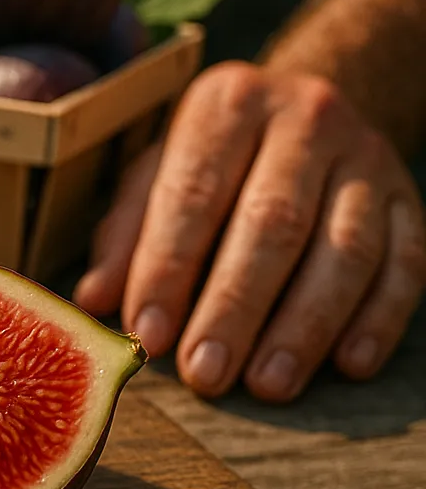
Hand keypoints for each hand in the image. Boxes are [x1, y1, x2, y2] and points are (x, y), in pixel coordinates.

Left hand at [74, 61, 425, 402]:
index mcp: (228, 103)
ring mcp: (367, 157)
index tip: (149, 336)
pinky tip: (347, 365)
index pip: (193, 193)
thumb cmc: (212, 158)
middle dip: (235, 307)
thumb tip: (94, 301)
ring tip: (268, 384)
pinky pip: (405, 263)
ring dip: (306, 325)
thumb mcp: (155, 175)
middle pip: (272, 223)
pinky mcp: (411, 198)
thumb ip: (125, 235)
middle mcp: (305, 117)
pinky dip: (378, 319)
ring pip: (344, 248)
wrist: (308, 107)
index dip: (168, 268)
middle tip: (206, 374)